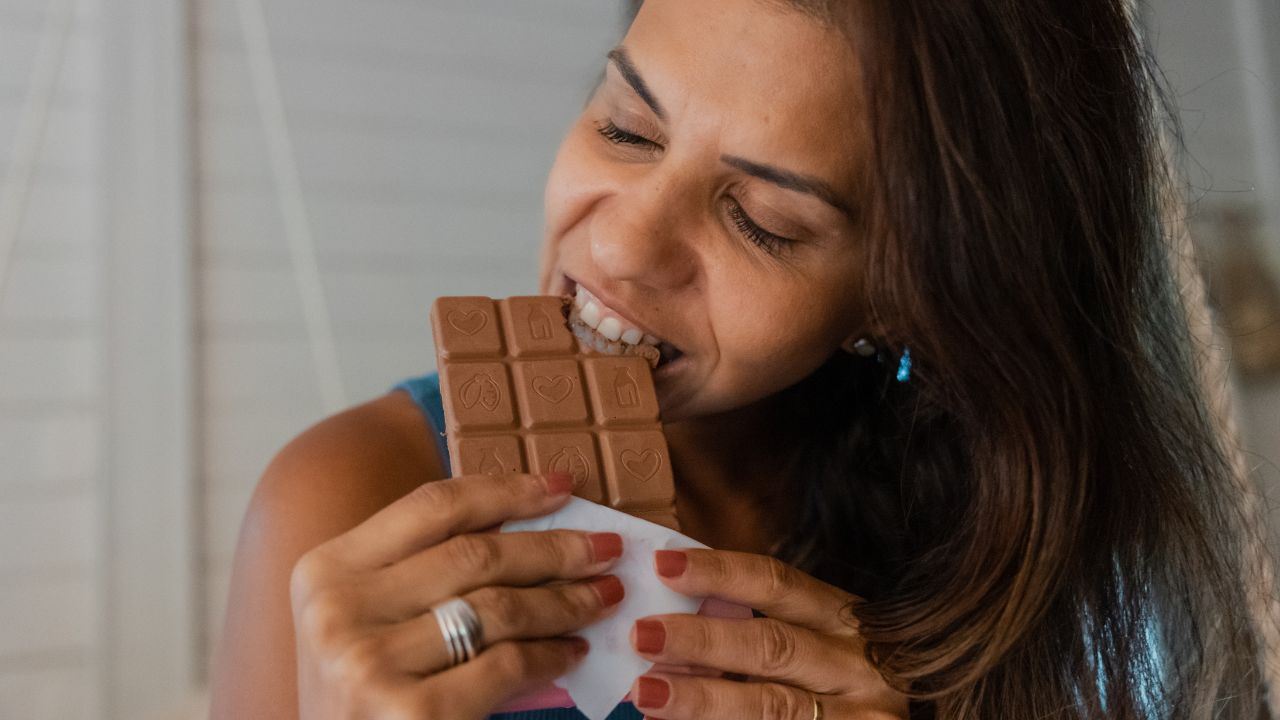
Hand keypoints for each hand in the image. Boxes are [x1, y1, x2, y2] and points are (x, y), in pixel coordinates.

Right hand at [289, 472, 626, 718]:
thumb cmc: (360, 696)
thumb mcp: (363, 621)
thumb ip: (420, 573)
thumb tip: (525, 526)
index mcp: (325, 571)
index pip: (433, 507)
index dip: (507, 490)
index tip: (562, 486)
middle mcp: (340, 611)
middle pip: (475, 554)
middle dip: (554, 548)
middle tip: (606, 548)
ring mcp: (372, 664)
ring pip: (499, 608)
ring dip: (565, 600)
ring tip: (603, 597)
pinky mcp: (413, 714)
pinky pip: (506, 664)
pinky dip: (550, 654)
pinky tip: (573, 650)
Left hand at [627, 549, 908, 719]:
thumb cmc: (845, 683)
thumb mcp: (820, 644)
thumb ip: (761, 629)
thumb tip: (673, 617)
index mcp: (845, 621)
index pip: (778, 583)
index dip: (719, 572)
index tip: (663, 564)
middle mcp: (856, 667)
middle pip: (773, 646)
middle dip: (702, 640)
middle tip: (643, 634)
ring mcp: (855, 717)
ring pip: (771, 706)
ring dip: (702, 698)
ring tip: (645, 692)